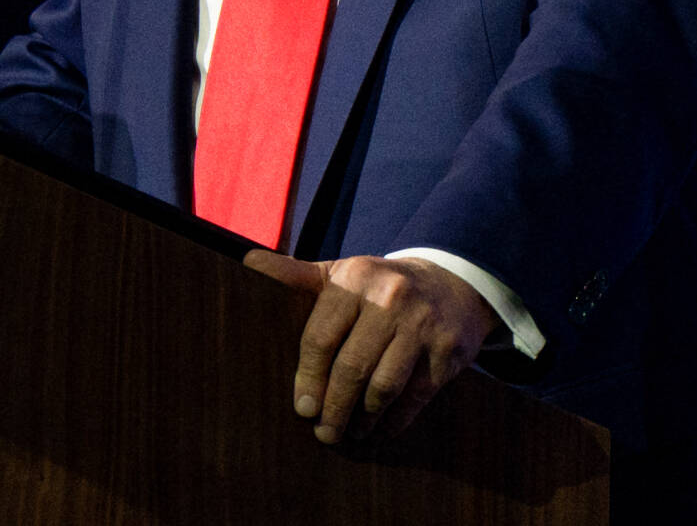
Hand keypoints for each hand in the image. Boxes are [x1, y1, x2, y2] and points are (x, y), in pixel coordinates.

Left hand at [244, 249, 493, 445]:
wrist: (451, 283)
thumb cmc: (378, 288)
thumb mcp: (339, 274)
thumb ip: (294, 274)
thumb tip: (246, 263)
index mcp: (355, 278)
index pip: (321, 337)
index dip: (308, 379)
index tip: (302, 409)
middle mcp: (391, 298)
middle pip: (352, 368)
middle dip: (333, 409)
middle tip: (323, 433)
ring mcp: (422, 324)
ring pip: (383, 388)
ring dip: (363, 420)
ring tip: (351, 433)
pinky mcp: (448, 351)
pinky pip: (415, 398)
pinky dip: (394, 421)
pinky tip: (381, 429)